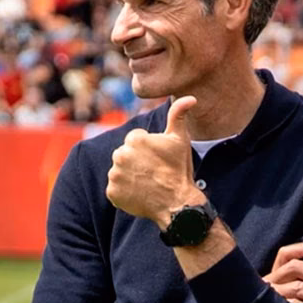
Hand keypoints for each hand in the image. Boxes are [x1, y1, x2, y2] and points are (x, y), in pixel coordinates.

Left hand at [107, 96, 202, 225]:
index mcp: (135, 139)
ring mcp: (115, 175)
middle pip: (124, 154)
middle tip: (153, 172)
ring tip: (147, 183)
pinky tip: (139, 193)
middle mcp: (121, 155)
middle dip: (136, 161)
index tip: (158, 159)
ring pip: (118, 171)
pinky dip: (124, 191)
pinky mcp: (112, 193)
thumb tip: (190, 98)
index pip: (135, 140)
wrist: (177, 204)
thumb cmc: (179, 170)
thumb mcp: (180, 140)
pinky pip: (115, 188)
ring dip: (129, 175)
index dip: (148, 149)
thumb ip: (179, 115)